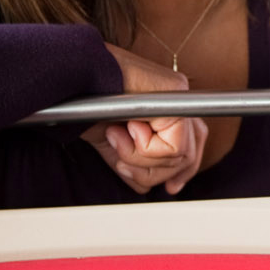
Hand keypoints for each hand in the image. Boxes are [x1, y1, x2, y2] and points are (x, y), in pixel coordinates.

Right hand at [81, 44, 208, 194]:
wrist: (75, 80)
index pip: (193, 148)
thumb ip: (133, 162)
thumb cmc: (87, 104)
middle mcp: (178, 100)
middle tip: (120, 160)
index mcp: (167, 111)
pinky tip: (127, 128)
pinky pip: (175, 144)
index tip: (170, 189)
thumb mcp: (113, 143)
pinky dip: (145, 148)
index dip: (184, 172)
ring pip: (181, 155)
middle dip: (151, 171)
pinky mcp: (177, 89)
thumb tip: (146, 189)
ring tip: (117, 137)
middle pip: (188, 157)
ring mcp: (180, 93)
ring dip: (141, 158)